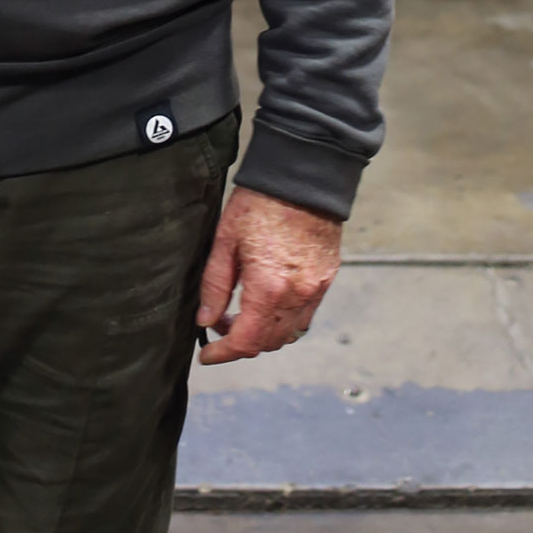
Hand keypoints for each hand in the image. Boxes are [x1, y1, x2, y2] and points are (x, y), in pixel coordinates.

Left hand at [195, 185, 341, 363]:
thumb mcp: (225, 242)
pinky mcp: (326, 278)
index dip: (223, 354)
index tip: (207, 355)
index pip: (245, 342)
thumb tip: (206, 320)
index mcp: (268, 288)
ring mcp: (315, 288)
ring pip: (289, 334)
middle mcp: (296, 295)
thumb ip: (215, 286)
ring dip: (264, 335)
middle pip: (268, 343)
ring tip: (244, 315)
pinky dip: (285, 321)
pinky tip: (269, 303)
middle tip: (221, 325)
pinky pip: (306, 315)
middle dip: (241, 343)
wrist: (304, 178)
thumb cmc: (261, 204)